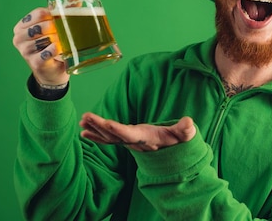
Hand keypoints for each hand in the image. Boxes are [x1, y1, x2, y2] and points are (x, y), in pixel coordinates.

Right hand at [12, 7, 68, 85]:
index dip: (54, 13)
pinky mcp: (34, 62)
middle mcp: (19, 37)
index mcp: (22, 26)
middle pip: (42, 25)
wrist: (52, 71)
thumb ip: (63, 13)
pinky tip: (60, 50)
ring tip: (65, 41)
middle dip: (57, 27)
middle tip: (67, 30)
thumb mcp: (55, 28)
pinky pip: (47, 52)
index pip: (38, 13)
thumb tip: (77, 0)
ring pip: (45, 39)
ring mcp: (25, 50)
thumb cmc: (52, 46)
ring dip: (58, 39)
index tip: (64, 16)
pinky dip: (56, 50)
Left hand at [79, 113, 196, 151]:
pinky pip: (108, 139)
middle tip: (85, 117)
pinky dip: (95, 136)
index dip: (118, 130)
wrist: (172, 155)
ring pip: (108, 137)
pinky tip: (84, 132)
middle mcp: (134, 143)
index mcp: (146, 139)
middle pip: (114, 135)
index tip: (106, 123)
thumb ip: (185, 130)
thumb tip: (189, 122)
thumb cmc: (177, 142)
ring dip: (94, 129)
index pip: (130, 135)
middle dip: (99, 126)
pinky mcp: (126, 141)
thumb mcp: (184, 136)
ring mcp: (128, 143)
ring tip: (82, 121)